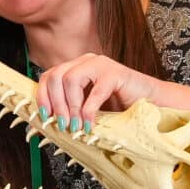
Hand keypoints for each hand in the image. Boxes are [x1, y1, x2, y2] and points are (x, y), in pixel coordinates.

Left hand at [34, 53, 161, 134]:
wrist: (152, 103)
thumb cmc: (118, 107)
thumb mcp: (86, 110)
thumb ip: (66, 113)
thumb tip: (37, 127)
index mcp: (76, 67)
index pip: (49, 76)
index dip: (43, 96)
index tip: (45, 117)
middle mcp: (85, 62)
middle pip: (56, 76)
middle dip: (56, 103)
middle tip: (62, 124)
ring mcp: (100, 64)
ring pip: (70, 79)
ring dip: (70, 106)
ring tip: (75, 125)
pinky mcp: (116, 73)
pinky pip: (95, 92)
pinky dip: (89, 111)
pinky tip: (89, 125)